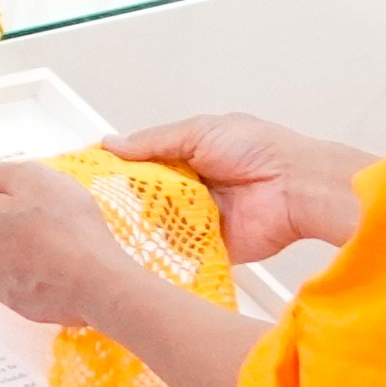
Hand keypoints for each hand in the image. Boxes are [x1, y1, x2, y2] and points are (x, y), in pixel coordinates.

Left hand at [0, 158, 143, 331]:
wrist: (96, 285)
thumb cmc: (65, 225)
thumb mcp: (37, 178)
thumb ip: (4, 172)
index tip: (27, 192)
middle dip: (7, 219)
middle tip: (46, 217)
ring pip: (2, 256)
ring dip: (19, 248)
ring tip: (56, 245)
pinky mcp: (17, 306)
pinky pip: (21, 281)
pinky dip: (33, 274)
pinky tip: (59, 270)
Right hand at [105, 112, 376, 266]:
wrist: (297, 189)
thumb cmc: (259, 150)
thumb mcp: (199, 132)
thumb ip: (154, 142)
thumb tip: (113, 144)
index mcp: (188, 158)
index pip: (142, 166)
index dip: (116, 172)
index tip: (88, 179)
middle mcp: (192, 190)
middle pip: (145, 200)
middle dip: (123, 205)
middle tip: (92, 210)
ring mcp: (199, 220)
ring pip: (157, 228)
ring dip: (139, 230)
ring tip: (106, 234)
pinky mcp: (210, 248)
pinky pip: (179, 254)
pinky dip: (162, 254)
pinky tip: (136, 255)